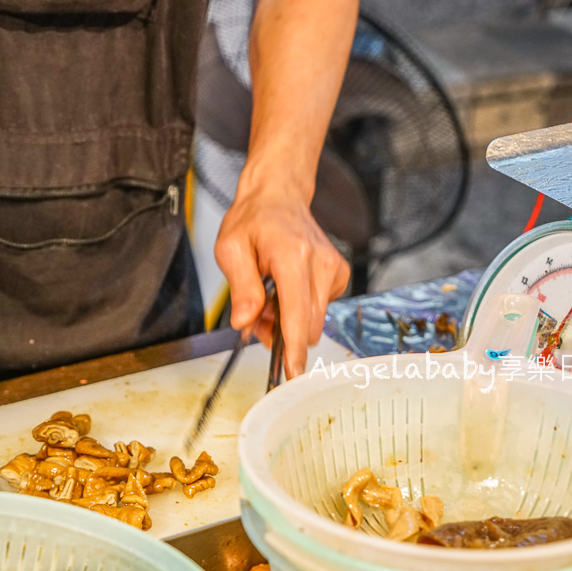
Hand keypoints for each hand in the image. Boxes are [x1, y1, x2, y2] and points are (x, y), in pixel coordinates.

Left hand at [215, 188, 349, 377]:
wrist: (278, 197)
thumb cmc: (253, 221)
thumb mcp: (230, 249)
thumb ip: (241, 288)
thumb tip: (245, 323)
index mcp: (292, 257)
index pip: (297, 314)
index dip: (293, 348)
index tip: (293, 373)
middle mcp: (321, 263)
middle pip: (307, 325)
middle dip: (281, 332)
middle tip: (256, 314)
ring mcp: (334, 269)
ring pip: (314, 321)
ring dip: (289, 321)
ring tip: (268, 297)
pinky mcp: (340, 275)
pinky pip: (320, 309)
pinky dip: (301, 308)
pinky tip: (286, 288)